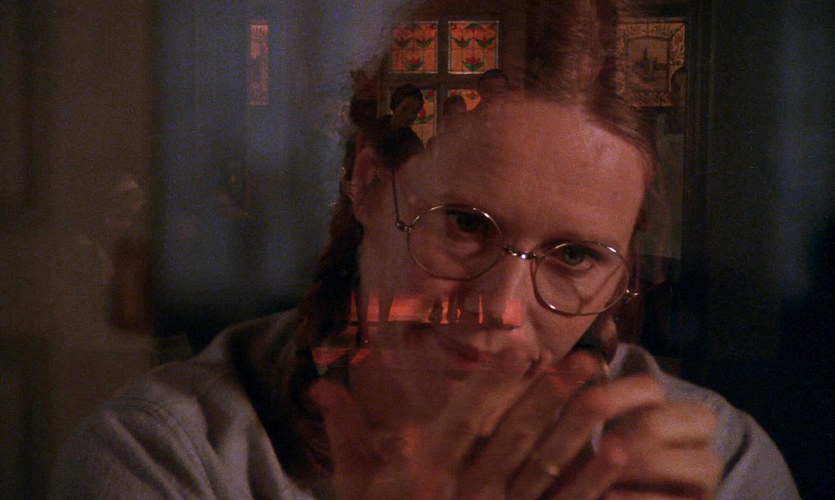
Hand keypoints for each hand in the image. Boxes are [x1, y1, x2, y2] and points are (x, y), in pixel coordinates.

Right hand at [309, 350, 720, 499]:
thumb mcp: (356, 485)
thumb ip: (345, 433)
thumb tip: (319, 384)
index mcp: (426, 473)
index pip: (464, 421)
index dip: (492, 384)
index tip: (519, 349)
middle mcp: (467, 492)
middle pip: (514, 439)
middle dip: (549, 397)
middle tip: (581, 361)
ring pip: (545, 468)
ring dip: (578, 429)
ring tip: (606, 393)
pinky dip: (593, 480)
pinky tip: (617, 449)